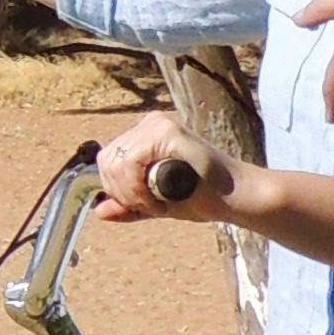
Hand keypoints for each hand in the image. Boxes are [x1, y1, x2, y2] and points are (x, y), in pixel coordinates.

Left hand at [93, 111, 237, 221]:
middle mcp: (151, 123)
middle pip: (107, 160)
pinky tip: (160, 201)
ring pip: (117, 162)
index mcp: (146, 134)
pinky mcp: (168, 132)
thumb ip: (130, 205)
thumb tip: (99, 211)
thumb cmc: (202, 198)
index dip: (115, 189)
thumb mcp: (157, 203)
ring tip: (158, 205)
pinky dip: (139, 189)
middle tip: (150, 207)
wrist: (235, 197)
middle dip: (121, 192)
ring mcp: (160, 124)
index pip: (108, 159)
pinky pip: (131, 163)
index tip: (140, 205)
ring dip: (132, 194)